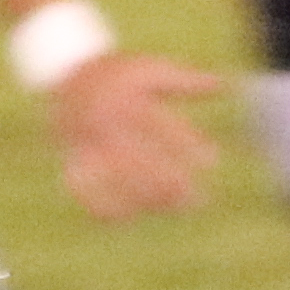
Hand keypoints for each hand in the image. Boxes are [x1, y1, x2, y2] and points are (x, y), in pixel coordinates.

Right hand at [49, 45, 227, 220]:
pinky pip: (83, 188)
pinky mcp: (71, 157)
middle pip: (138, 159)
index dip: (188, 145)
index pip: (161, 126)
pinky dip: (102, 206)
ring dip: (145, 198)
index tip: (212, 161)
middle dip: (168, 182)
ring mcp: (85, 142)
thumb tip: (225, 86)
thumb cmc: (119, 73)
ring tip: (175, 209)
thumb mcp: (152, 70)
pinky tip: (129, 219)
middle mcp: (104, 121)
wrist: (64, 71)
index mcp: (127, 97)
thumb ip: (187, 82)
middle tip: (196, 198)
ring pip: (114, 178)